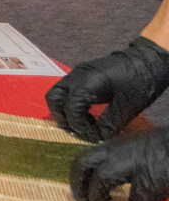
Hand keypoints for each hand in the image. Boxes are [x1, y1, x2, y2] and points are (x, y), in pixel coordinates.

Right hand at [47, 37, 168, 140]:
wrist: (146, 62)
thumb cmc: (138, 84)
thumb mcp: (125, 110)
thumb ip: (107, 126)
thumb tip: (97, 138)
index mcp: (86, 84)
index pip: (71, 111)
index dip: (79, 128)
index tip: (93, 137)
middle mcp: (75, 76)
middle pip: (53, 100)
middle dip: (63, 118)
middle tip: (78, 131)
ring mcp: (76, 73)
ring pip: (56, 93)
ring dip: (64, 111)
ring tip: (81, 123)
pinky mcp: (81, 73)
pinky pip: (65, 89)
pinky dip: (70, 103)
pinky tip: (86, 113)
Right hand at [70, 128, 168, 200]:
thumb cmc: (166, 165)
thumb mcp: (152, 190)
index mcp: (112, 162)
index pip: (96, 185)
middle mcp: (110, 149)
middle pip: (82, 164)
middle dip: (78, 184)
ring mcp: (120, 143)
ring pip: (92, 156)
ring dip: (88, 174)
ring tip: (93, 190)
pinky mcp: (130, 141)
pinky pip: (104, 154)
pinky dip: (100, 167)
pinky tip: (112, 176)